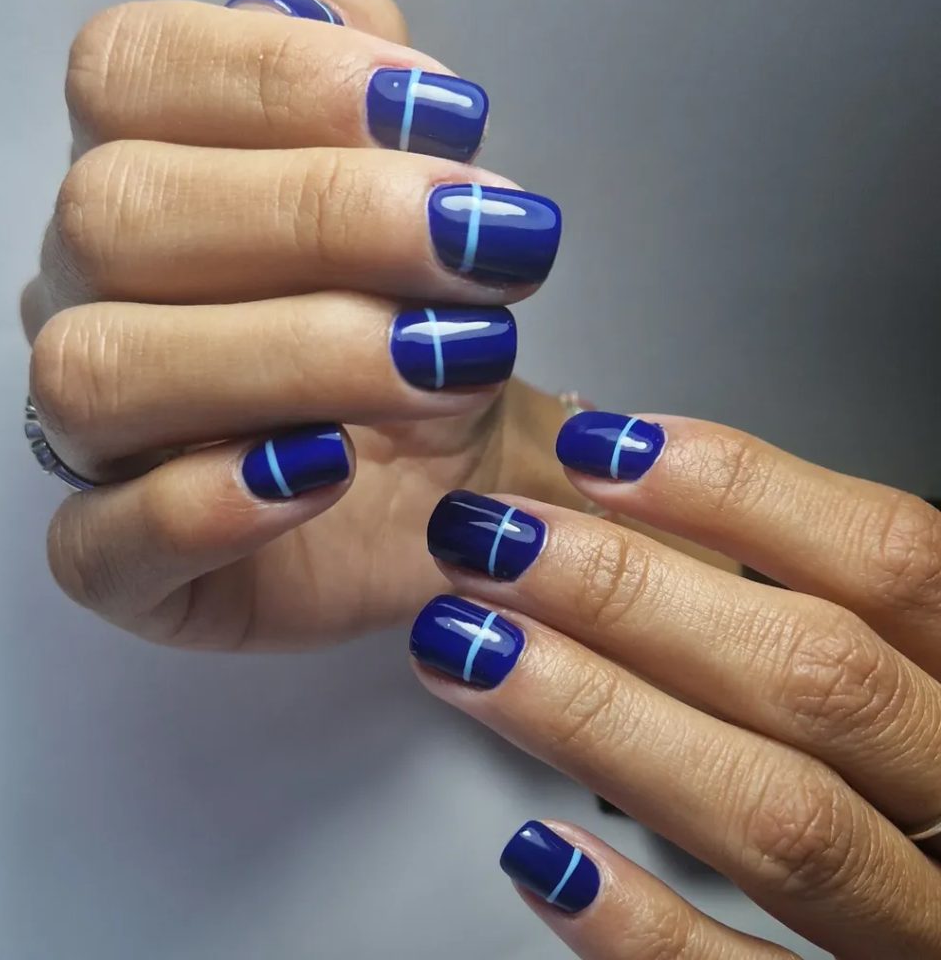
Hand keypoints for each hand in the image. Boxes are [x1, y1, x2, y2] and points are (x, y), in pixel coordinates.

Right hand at [22, 0, 572, 647]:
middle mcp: (98, 298)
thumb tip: (388, 69)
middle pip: (116, 213)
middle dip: (319, 218)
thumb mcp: (454, 229)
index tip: (451, 116)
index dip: (282, 77)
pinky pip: (97, 543)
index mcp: (157, 179)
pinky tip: (329, 473)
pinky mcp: (125, 564)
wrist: (464, 504)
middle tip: (479, 248)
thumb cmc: (443, 355)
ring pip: (99, 372)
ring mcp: (99, 440)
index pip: (135, 73)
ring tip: (448, 366)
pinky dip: (208, 505)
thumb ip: (414, 126)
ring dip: (293, 356)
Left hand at [411, 411, 940, 957]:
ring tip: (467, 648)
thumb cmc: (888, 742)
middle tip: (493, 541)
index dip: (741, 490)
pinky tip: (540, 853)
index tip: (597, 448)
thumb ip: (821, 595)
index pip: (888, 559)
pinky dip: (648, 931)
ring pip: (782, 820)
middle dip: (634, 594)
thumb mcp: (894, 655)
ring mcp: (923, 925)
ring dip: (604, 719)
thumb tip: (641, 485)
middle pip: (817, 676)